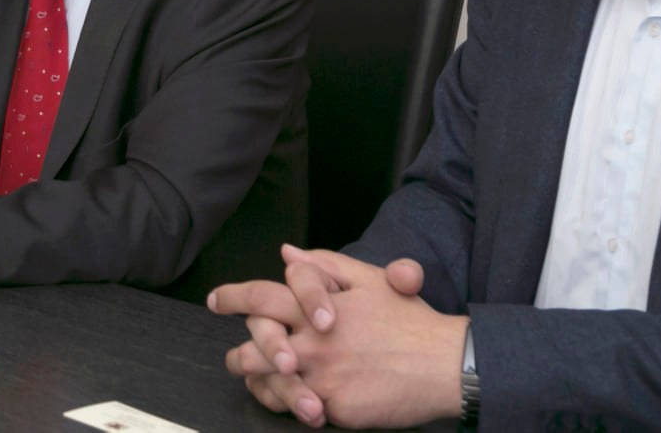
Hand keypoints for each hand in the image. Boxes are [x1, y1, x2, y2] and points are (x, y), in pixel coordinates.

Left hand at [212, 245, 456, 428]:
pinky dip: (280, 402)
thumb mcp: (371, 279)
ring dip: (253, 378)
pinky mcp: (330, 406)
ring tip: (250, 380)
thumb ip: (326, 266)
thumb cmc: (408, 320)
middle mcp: (312, 338)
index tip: (218, 300)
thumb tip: (287, 253)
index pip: (262, 295)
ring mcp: (319, 374)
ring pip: (265, 377)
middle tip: (232, 356)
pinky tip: (280, 398)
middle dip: (237, 351)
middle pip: (254, 341)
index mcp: (318, 304)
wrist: (443, 365)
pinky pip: (291, 406)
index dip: (234, 296)